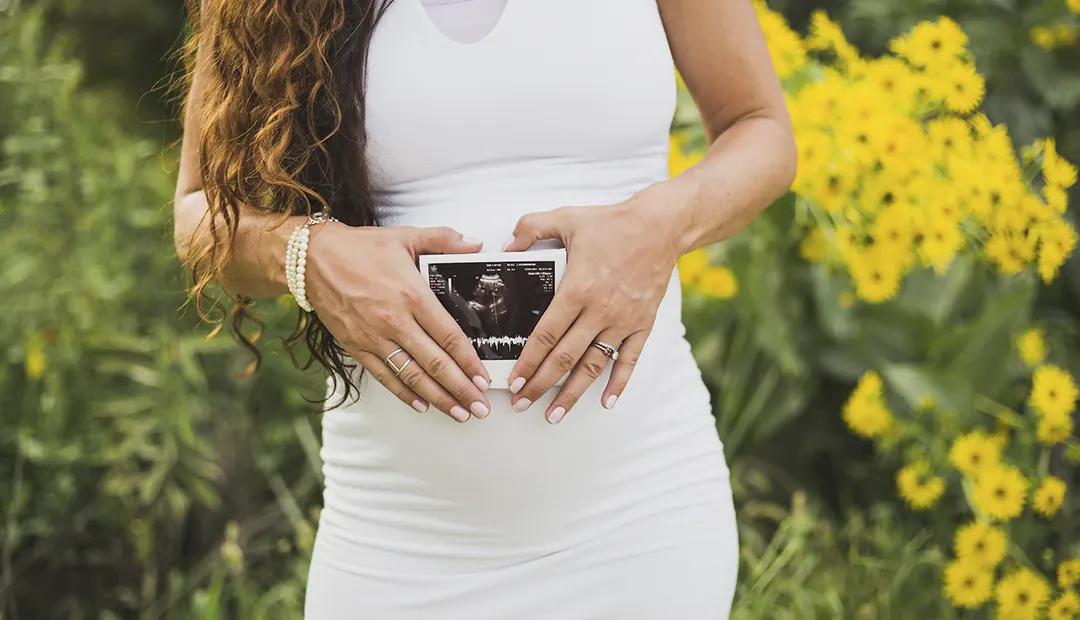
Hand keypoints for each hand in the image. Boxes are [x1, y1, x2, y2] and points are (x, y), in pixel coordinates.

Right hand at [304, 224, 491, 422]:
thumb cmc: (359, 248)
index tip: (484, 379)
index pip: (449, 336)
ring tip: (459, 414)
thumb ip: (444, 239)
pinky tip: (423, 406)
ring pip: (412, 376)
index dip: (470, 362)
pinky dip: (404, 394)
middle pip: (435, 363)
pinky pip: (384, 377)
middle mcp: (394, 321)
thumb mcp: (405, 236)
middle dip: (461, 389)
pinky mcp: (356, 347)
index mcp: (412, 295)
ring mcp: (374, 337)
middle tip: (480, 408)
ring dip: (438, 398)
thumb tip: (476, 244)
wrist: (311, 258)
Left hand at [503, 193, 680, 422]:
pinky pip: (629, 360)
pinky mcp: (642, 324)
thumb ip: (530, 228)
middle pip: (564, 358)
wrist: (660, 227)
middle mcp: (599, 311)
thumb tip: (506, 246)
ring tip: (554, 414)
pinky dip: (618, 383)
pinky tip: (606, 401)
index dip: (528, 362)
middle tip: (523, 404)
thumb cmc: (613, 224)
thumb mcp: (566, 217)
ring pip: (593, 366)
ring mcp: (622, 321)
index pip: (546, 336)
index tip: (514, 380)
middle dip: (540, 385)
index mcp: (577, 289)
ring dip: (573, 393)